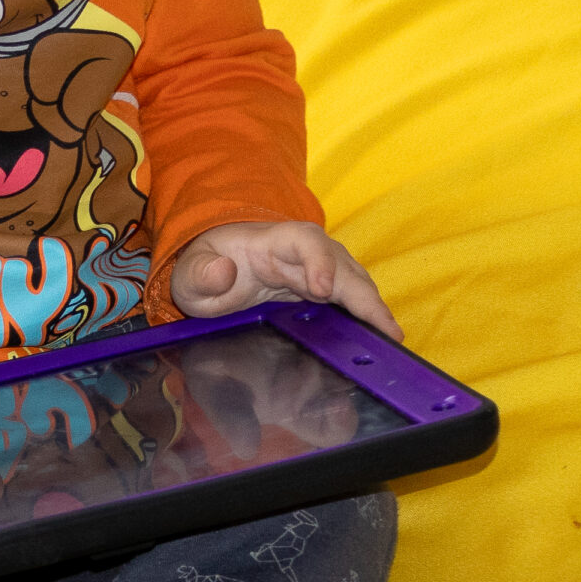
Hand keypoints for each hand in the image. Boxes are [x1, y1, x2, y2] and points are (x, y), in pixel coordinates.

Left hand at [169, 220, 401, 341]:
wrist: (217, 264)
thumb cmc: (206, 267)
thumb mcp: (189, 274)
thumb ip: (201, 274)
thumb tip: (224, 273)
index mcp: (274, 241)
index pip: (305, 243)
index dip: (318, 263)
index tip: (323, 290)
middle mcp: (306, 251)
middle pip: (343, 267)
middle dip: (364, 297)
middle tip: (383, 330)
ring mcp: (321, 269)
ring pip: (355, 284)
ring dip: (373, 310)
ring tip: (391, 339)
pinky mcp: (327, 288)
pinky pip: (352, 299)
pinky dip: (367, 318)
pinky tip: (382, 340)